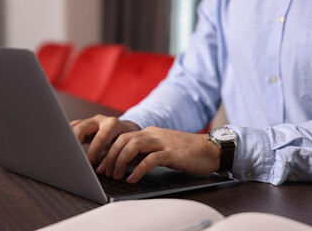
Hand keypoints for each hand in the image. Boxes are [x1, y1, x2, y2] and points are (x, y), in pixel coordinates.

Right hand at [70, 114, 140, 163]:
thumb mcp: (122, 149)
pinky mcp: (83, 124)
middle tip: (71, 157)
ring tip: (63, 151)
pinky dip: (67, 136)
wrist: (127, 130)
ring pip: (74, 126)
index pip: (100, 137)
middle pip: (82, 128)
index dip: (93, 151)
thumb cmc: (125, 142)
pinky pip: (71, 128)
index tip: (86, 163)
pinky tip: (63, 146)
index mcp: (112, 125)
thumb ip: (110, 159)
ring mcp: (90, 121)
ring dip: (68, 138)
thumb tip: (99, 171)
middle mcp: (100, 120)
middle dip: (75, 143)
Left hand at [96, 126, 220, 182]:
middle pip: (124, 140)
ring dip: (121, 161)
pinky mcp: (172, 153)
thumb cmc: (185, 151)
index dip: (109, 151)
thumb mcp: (160, 149)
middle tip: (106, 172)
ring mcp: (162, 142)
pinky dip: (138, 170)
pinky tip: (132, 179)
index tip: (102, 165)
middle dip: (111, 156)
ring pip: (134, 146)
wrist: (209, 149)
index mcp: (149, 132)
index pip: (122, 137)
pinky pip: (150, 159)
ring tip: (116, 175)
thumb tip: (125, 162)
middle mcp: (153, 134)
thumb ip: (143, 153)